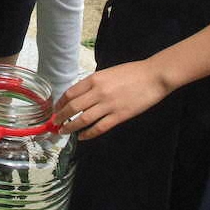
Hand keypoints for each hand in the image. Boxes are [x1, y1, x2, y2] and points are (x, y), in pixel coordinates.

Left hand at [54, 59, 169, 139]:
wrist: (153, 76)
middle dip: (61, 117)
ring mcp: (108, 105)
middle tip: (55, 123)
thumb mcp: (107, 73)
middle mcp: (98, 92)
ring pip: (82, 120)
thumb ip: (93, 84)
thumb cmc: (131, 72)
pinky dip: (88, 134)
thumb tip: (80, 96)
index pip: (70, 93)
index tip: (56, 109)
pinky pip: (99, 128)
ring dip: (70, 127)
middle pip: (72, 108)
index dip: (60, 103)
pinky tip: (82, 137)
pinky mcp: (119, 116)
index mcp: (94, 79)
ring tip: (64, 132)